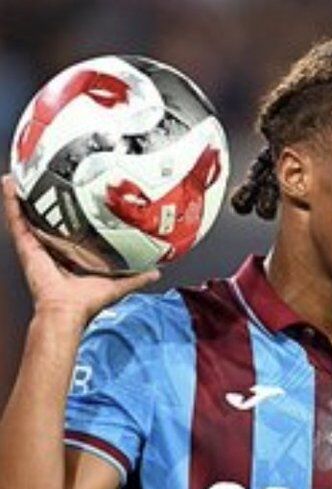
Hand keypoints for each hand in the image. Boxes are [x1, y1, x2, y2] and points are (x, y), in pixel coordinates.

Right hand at [2, 174, 159, 324]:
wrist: (67, 311)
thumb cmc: (86, 302)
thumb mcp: (117, 283)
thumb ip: (136, 276)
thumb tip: (155, 271)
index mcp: (71, 254)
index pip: (68, 227)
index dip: (68, 212)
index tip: (73, 194)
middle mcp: (51, 248)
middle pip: (45, 217)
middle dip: (44, 198)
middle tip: (44, 176)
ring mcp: (36, 245)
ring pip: (28, 214)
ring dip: (24, 194)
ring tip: (22, 173)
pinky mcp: (26, 246)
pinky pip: (16, 219)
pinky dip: (11, 201)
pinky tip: (9, 184)